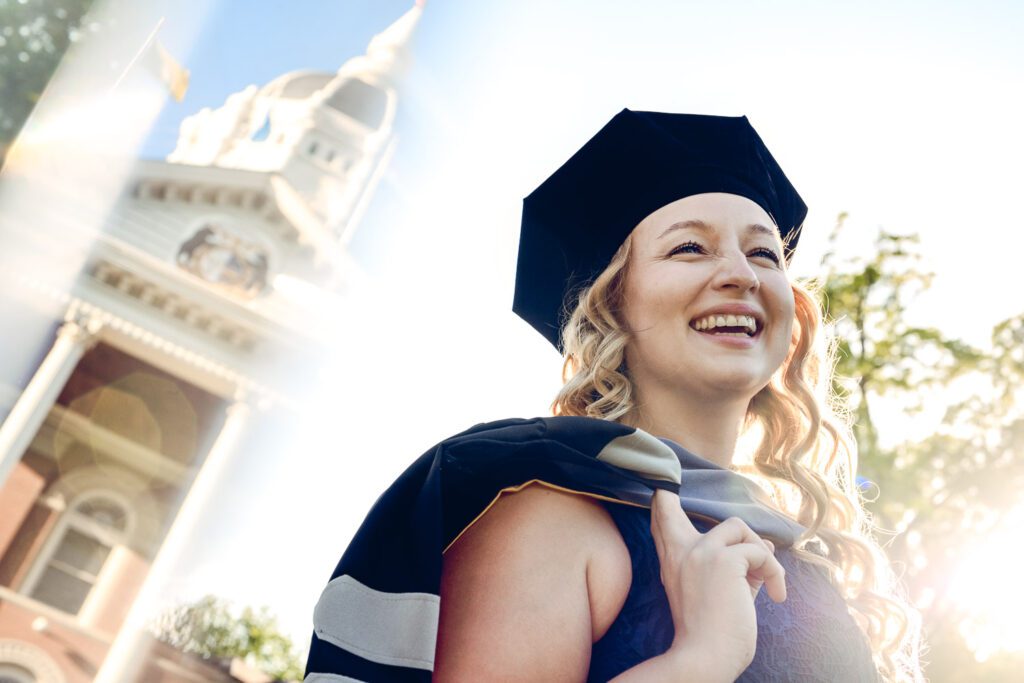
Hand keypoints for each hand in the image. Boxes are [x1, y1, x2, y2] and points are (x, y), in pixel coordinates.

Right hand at [650, 489, 785, 678]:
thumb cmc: (714, 634)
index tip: (662, 491)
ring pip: (737, 525)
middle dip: (670, 500)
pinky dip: (775, 573)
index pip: (660, 520)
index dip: (662, 502)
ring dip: (758, 551)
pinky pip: (761, 552)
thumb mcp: (721, 592)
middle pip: (668, 507)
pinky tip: (776, 596)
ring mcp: (701, 552)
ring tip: (766, 581)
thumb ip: (737, 566)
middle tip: (668, 494)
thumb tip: (767, 543)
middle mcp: (680, 551)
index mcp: (673, 563)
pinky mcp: (725, 561)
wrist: (706, 658)